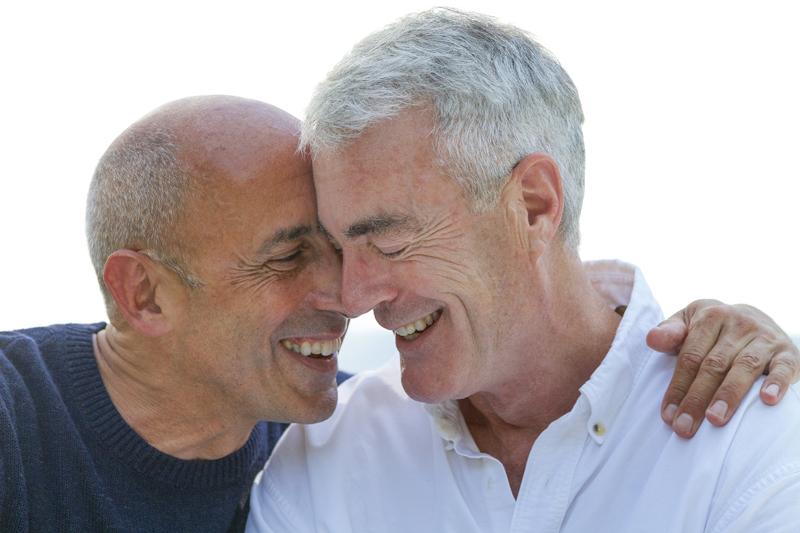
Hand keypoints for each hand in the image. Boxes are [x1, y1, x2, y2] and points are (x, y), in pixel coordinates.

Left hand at [647, 299, 798, 438]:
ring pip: (744, 367)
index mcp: (710, 316)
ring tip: (715, 420)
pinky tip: (767, 401)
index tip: (667, 415)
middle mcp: (738, 323)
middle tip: (685, 427)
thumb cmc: (711, 329)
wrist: (754, 316)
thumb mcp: (688, 323)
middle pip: (714, 365)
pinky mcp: (788, 352)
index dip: (678, 386)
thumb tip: (652, 339)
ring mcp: (764, 337)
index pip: (690, 356)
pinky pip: (783, 368)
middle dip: (697, 398)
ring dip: (729, 395)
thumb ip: (670, 332)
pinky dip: (776, 383)